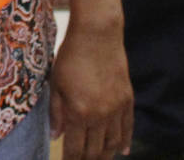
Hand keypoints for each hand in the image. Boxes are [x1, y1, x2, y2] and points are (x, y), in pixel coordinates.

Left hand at [50, 19, 132, 159]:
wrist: (97, 35)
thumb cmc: (71, 56)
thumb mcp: (56, 83)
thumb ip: (56, 112)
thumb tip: (55, 137)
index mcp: (78, 112)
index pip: (75, 148)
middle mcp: (100, 115)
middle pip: (95, 150)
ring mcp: (116, 109)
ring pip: (113, 143)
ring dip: (105, 155)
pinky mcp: (127, 100)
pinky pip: (128, 127)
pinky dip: (125, 141)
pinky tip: (122, 151)